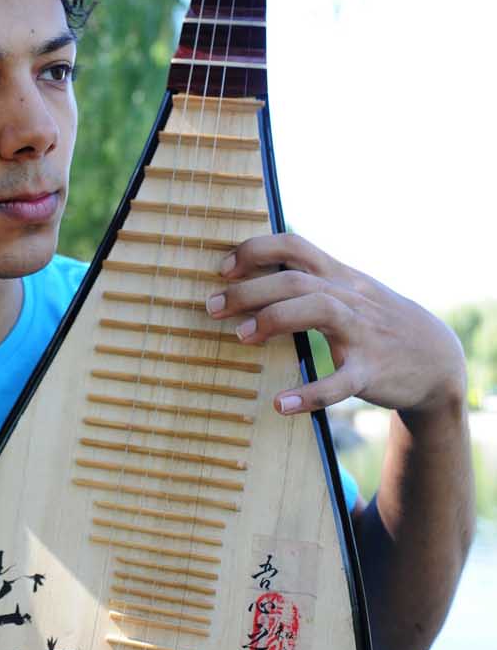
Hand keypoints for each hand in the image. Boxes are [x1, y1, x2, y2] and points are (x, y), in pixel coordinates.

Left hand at [205, 233, 466, 417]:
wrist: (438, 360)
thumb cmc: (377, 324)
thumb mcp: (348, 291)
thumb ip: (308, 279)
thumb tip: (251, 272)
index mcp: (338, 275)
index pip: (294, 245)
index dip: (255, 250)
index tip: (222, 268)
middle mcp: (349, 297)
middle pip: (296, 278)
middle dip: (249, 289)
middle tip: (212, 307)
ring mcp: (363, 333)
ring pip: (319, 310)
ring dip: (274, 319)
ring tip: (241, 336)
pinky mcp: (371, 371)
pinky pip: (340, 382)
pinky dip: (309, 393)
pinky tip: (281, 404)